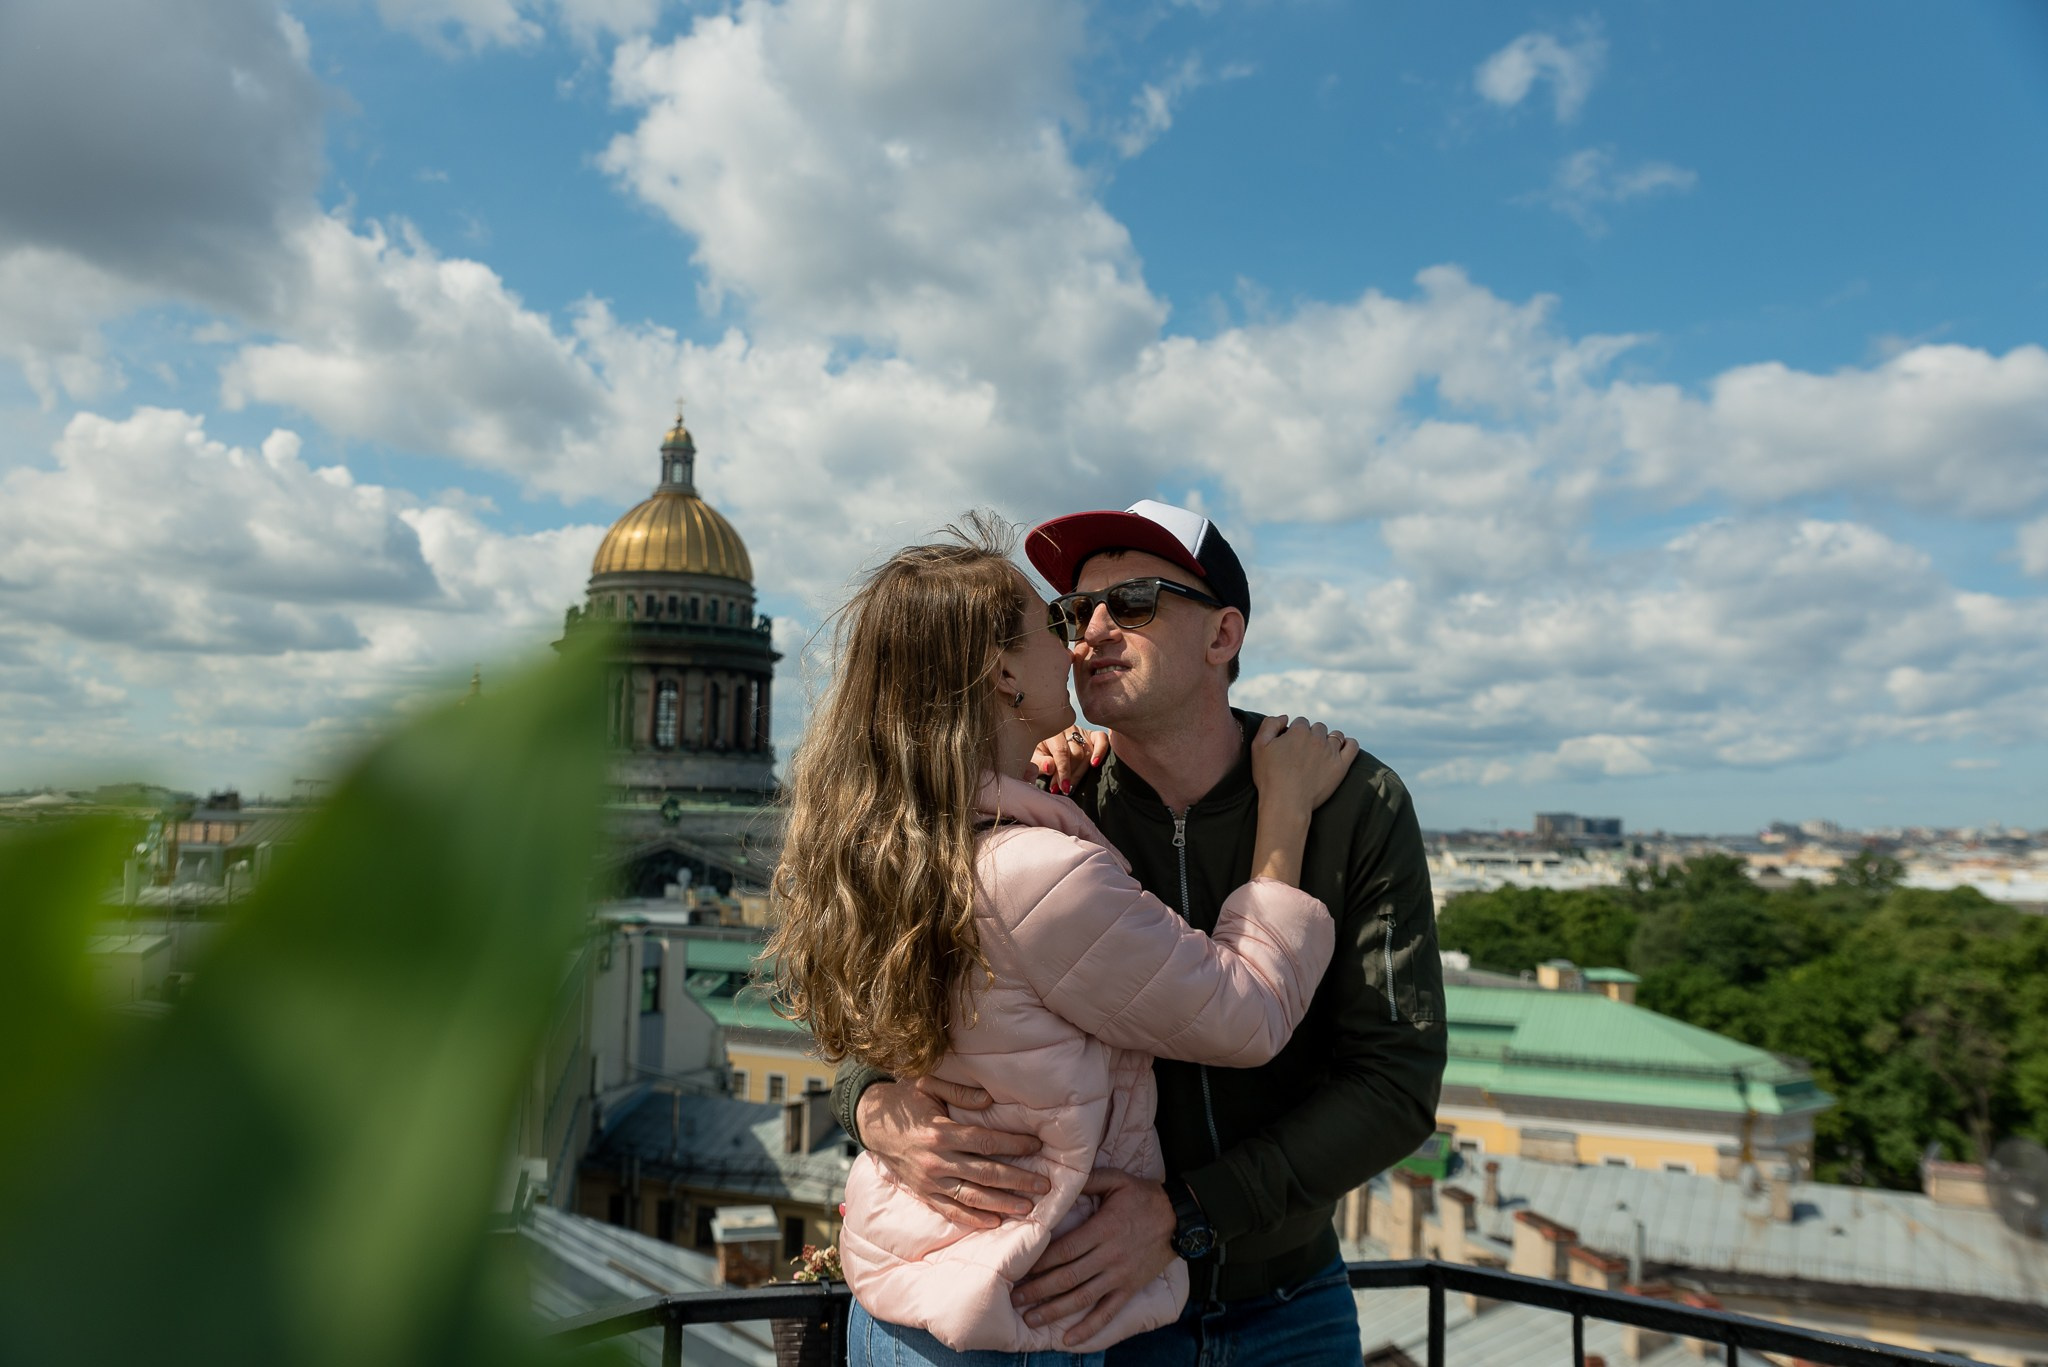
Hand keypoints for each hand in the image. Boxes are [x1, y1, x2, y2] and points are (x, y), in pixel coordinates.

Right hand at [855, 1076, 1047, 1228]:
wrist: (871, 1124)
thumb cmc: (905, 1101)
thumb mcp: (928, 1085)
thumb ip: (960, 1091)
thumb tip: (989, 1101)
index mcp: (941, 1132)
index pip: (985, 1141)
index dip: (1013, 1144)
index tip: (1037, 1145)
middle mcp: (937, 1160)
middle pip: (985, 1173)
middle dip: (1018, 1180)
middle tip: (1044, 1185)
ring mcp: (930, 1180)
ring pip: (972, 1196)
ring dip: (1002, 1204)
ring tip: (1027, 1208)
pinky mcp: (924, 1193)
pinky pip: (950, 1210)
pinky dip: (973, 1219)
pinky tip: (995, 1222)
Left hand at [1011, 1168, 1175, 1344]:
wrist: (1180, 1218)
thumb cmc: (1144, 1196)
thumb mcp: (1117, 1180)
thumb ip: (1089, 1180)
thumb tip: (1059, 1182)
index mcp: (1103, 1229)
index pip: (1066, 1250)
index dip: (1042, 1263)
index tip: (1020, 1270)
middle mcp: (1109, 1256)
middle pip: (1068, 1277)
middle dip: (1039, 1290)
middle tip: (1014, 1298)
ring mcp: (1120, 1275)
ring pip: (1083, 1298)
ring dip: (1055, 1310)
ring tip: (1031, 1318)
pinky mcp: (1130, 1288)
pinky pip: (1108, 1312)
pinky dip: (1089, 1327)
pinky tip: (1069, 1339)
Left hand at [1031, 726, 1109, 792]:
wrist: (1039, 740)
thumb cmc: (1035, 752)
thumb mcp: (1032, 757)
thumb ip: (1039, 762)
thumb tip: (1050, 767)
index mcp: (1051, 732)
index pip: (1062, 752)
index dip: (1064, 771)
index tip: (1063, 787)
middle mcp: (1068, 729)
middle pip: (1076, 754)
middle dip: (1070, 774)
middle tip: (1063, 789)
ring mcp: (1081, 731)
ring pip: (1087, 752)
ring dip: (1080, 772)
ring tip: (1071, 785)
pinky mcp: (1091, 735)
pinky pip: (1101, 739)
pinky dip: (1100, 752)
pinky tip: (1094, 764)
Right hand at [1249, 714, 1358, 815]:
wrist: (1286, 803)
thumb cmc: (1269, 776)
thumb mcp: (1258, 746)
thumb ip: (1269, 725)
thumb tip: (1285, 717)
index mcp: (1298, 731)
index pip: (1300, 723)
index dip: (1294, 733)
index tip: (1290, 746)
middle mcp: (1317, 738)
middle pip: (1318, 728)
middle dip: (1312, 736)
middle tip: (1304, 753)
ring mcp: (1331, 751)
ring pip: (1335, 735)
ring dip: (1329, 740)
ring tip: (1321, 753)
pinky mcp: (1341, 766)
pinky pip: (1352, 746)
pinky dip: (1348, 744)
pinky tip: (1342, 749)